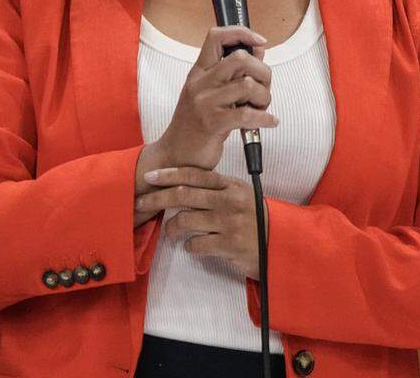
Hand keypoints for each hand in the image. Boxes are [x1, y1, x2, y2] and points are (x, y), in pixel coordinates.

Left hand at [136, 166, 269, 279]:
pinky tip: (191, 246)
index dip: (169, 174)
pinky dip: (189, 246)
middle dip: (156, 198)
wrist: (280, 242)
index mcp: (230, 185)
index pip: (195, 175)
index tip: (150, 176)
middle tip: (140, 203)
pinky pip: (196, 244)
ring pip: (186, 220)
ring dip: (171, 227)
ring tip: (170, 231)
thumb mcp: (240, 195)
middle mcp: (228, 201)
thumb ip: (216, 189)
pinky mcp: (229, 245)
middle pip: (184, 195)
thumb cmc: (255, 218)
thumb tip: (182, 186)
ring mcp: (229, 223)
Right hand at [158, 25, 277, 170]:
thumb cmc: (197, 126)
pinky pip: (247, 114)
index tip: (260, 41)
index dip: (241, 32)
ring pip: (249, 85)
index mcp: (199, 72)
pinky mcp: (212, 123)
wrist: (176, 157)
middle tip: (263, 89)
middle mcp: (199, 83)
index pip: (216, 37)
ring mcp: (204, 102)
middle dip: (263, 72)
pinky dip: (265, 118)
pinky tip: (269, 122)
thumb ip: (233, 73)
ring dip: (265, 98)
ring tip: (261, 108)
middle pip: (240, 58)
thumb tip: (258, 50)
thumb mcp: (211, 94)